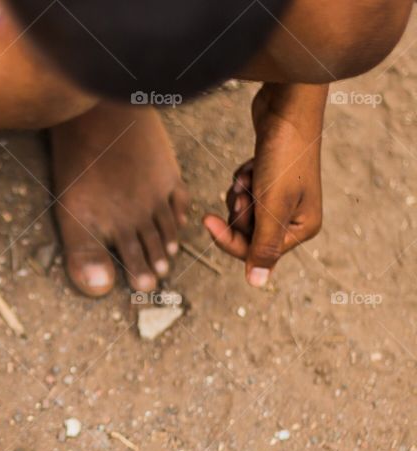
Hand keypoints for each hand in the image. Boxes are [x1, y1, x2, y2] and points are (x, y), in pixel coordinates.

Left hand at [204, 83, 326, 286]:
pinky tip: (252, 163)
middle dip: (238, 211)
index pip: (253, 252)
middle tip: (245, 189)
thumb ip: (263, 246)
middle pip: (246, 233)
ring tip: (251, 174)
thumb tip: (257, 283)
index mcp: (302, 228)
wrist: (287, 108)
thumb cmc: (284, 155)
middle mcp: (296, 217)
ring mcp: (284, 198)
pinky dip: (242, 179)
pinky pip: (245, 192)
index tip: (207, 221)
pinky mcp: (271, 180)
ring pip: (242, 212)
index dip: (228, 238)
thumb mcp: (272, 206)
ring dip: (239, 193)